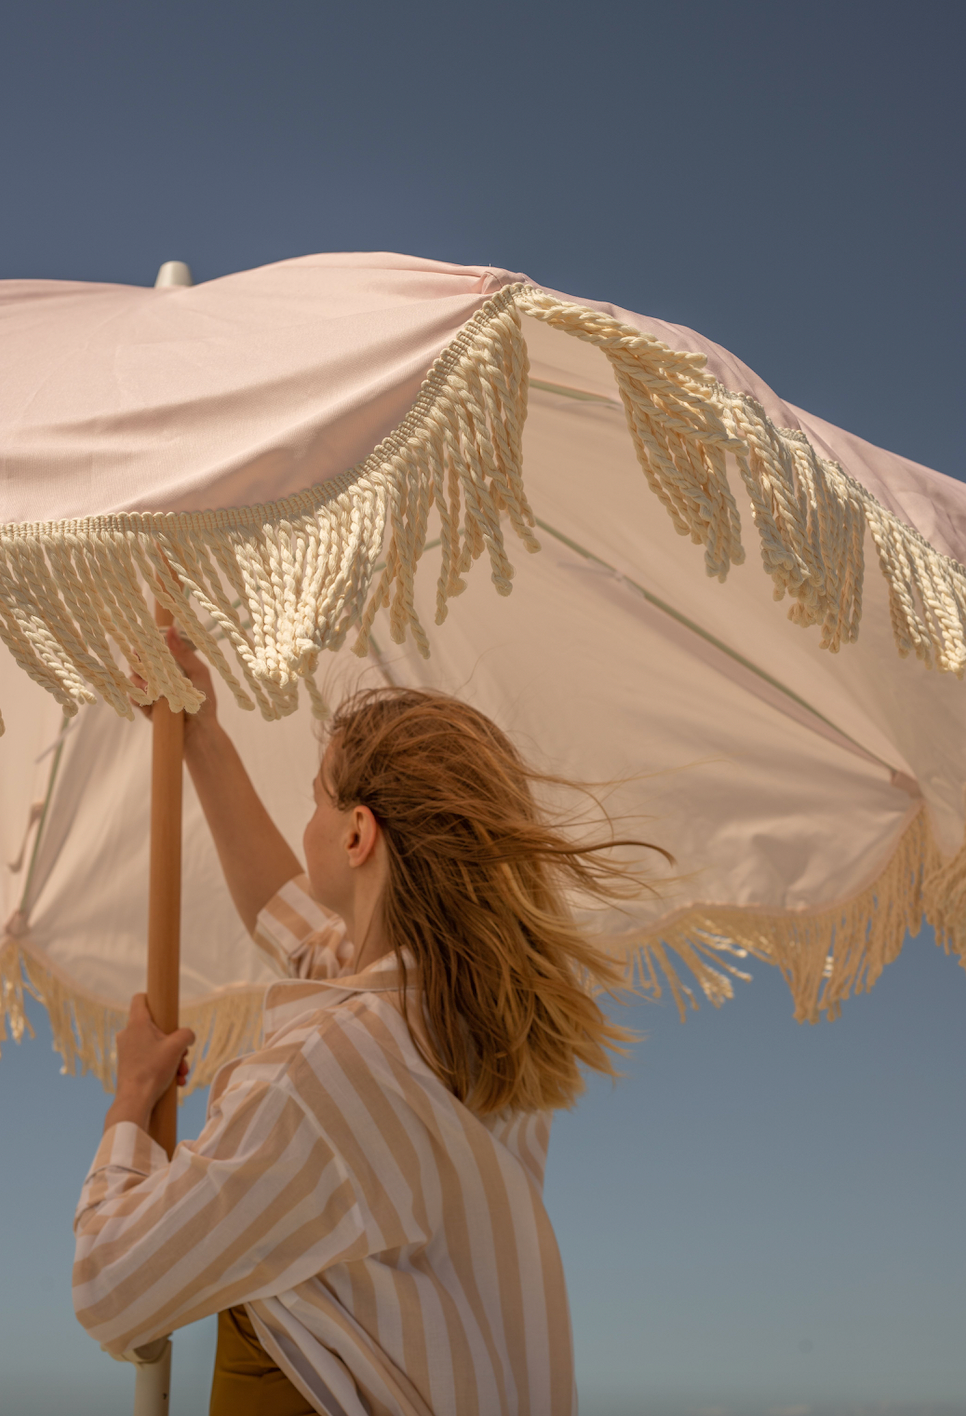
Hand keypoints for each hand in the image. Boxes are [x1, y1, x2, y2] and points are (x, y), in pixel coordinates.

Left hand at [104, 994, 195, 1134]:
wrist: (134, 1100)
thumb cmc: (153, 1070)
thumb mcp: (177, 1047)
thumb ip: (187, 1034)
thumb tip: (187, 1037)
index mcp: (137, 1023)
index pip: (140, 998)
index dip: (154, 998)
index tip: (166, 1009)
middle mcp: (128, 1034)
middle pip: (155, 1027)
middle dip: (174, 1042)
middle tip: (183, 1055)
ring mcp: (127, 1050)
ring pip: (155, 1046)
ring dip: (172, 1058)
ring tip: (181, 1073)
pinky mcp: (128, 1064)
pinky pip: (149, 1059)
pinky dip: (163, 1067)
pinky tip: (175, 1081)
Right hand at [131, 625, 219, 746]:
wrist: (199, 733)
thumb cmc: (204, 702)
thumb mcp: (198, 674)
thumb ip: (183, 653)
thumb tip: (171, 629)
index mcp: (174, 664)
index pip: (155, 648)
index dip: (147, 644)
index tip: (143, 644)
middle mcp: (161, 675)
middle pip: (139, 661)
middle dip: (139, 662)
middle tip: (144, 666)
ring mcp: (152, 690)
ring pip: (133, 678)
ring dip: (138, 681)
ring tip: (150, 688)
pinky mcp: (145, 706)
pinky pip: (133, 697)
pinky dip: (136, 696)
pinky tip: (147, 699)